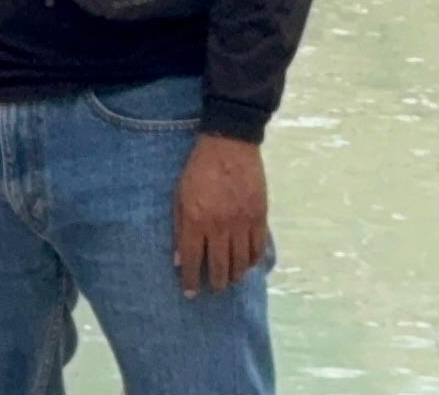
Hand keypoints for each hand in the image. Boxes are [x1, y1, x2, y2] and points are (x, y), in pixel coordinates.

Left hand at [171, 133, 270, 297]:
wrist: (229, 144)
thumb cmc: (198, 168)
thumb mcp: (179, 195)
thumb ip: (179, 228)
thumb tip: (179, 260)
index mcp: (196, 220)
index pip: (193, 260)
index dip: (191, 281)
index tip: (190, 293)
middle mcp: (220, 226)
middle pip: (220, 267)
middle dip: (216, 284)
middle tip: (214, 289)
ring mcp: (242, 223)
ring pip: (241, 262)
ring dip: (235, 276)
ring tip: (231, 280)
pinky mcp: (259, 217)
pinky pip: (258, 248)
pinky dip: (253, 261)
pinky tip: (247, 264)